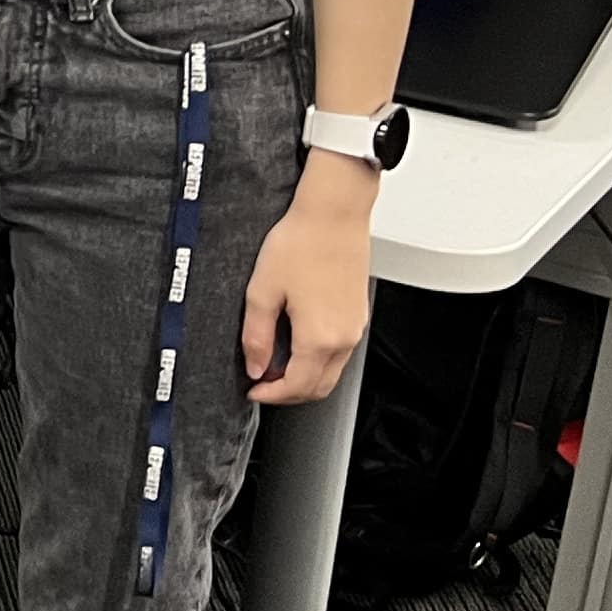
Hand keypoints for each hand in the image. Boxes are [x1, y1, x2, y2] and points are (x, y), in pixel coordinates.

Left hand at [242, 170, 375, 404]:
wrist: (333, 215)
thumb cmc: (301, 244)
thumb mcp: (262, 292)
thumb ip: (256, 336)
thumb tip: (254, 366)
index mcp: (319, 337)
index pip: (297, 387)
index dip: (271, 395)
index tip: (253, 391)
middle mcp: (344, 338)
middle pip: (319, 388)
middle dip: (289, 393)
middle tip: (262, 383)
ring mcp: (355, 327)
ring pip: (332, 372)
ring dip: (305, 378)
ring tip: (275, 363)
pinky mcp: (358, 314)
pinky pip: (340, 353)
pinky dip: (318, 360)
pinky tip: (296, 343)